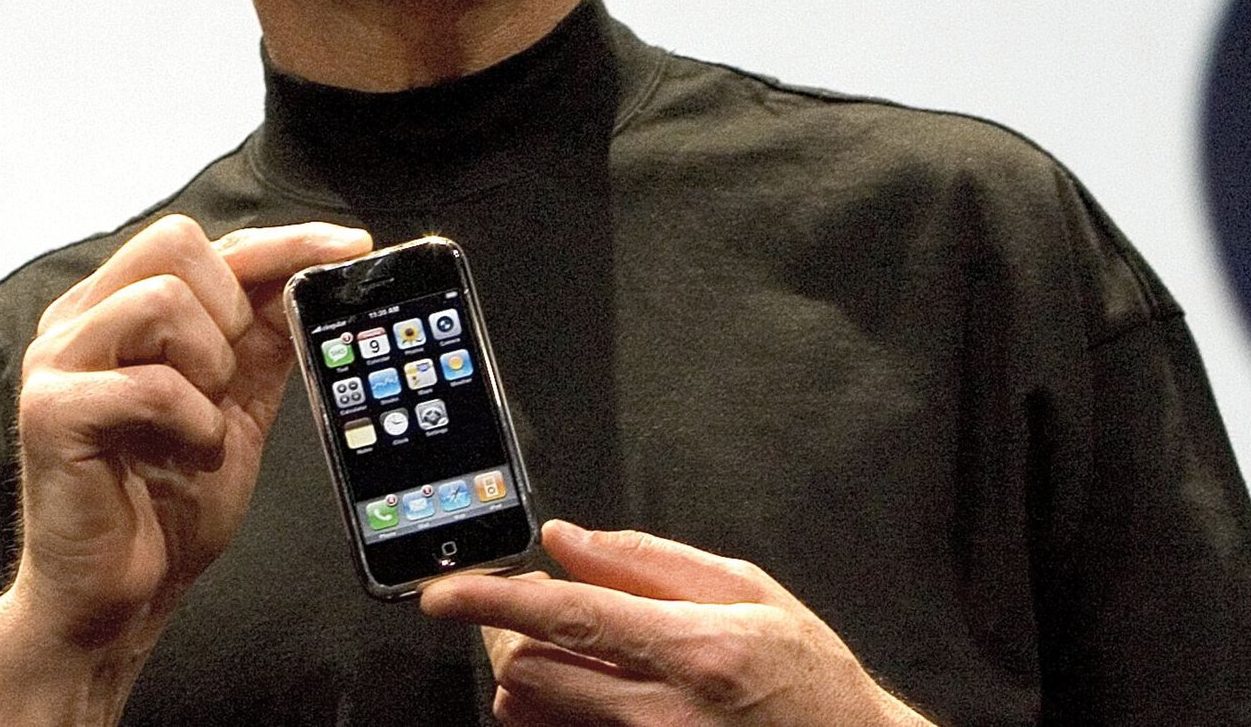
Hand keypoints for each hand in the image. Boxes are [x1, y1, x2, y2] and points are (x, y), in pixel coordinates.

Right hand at [0, 214, 370, 725]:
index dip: (284, 241)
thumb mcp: (237, 399)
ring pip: (159, 299)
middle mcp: (80, 320)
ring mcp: (57, 361)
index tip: (352, 248)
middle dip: (230, 307)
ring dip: (210, 365)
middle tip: (232, 375)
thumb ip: (264, 333)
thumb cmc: (169, 497)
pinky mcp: (49, 413)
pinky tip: (191, 452)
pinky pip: (150, 383)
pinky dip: (194, 422)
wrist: (119, 597)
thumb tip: (321, 271)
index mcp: (119, 307)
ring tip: (205, 418)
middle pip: (174, 242)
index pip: (209, 241)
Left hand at [420, 521, 934, 726]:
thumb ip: (648, 560)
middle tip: (522, 608)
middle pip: (531, 672)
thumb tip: (568, 540)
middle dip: (507, 634)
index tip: (444, 593)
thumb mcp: (746, 589)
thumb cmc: (806, 674)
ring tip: (556, 647)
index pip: (565, 616)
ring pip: (534, 714)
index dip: (491, 601)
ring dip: (524, 673)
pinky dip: (547, 711)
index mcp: (691, 648)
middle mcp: (663, 712)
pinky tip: (574, 686)